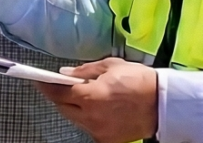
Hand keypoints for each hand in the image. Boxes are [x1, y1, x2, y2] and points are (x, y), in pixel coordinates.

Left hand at [35, 58, 158, 142]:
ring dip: (74, 108)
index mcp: (90, 96)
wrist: (163, 102)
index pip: (57, 93)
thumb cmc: (138, 80)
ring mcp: (98, 130)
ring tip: (84, 97)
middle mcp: (91, 117)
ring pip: (75, 119)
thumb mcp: (110, 66)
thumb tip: (65, 74)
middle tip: (61, 86)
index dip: (45, 86)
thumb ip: (84, 72)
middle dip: (59, 97)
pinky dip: (88, 119)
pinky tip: (97, 109)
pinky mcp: (107, 139)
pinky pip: (89, 128)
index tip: (39, 80)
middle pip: (63, 108)